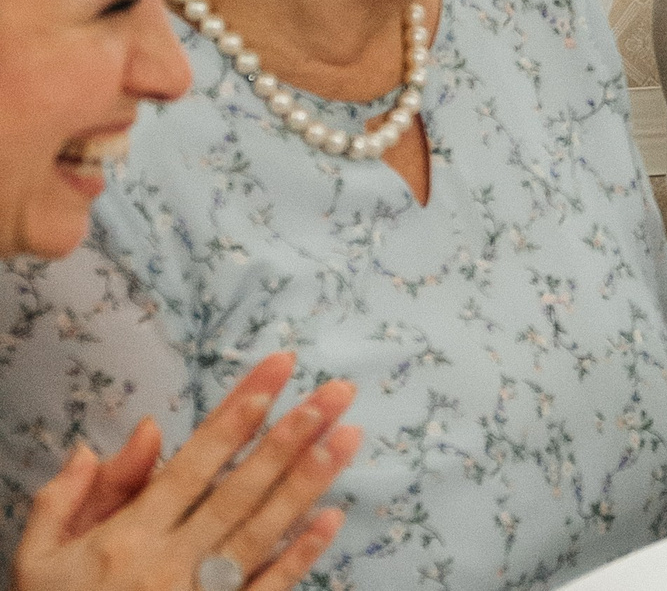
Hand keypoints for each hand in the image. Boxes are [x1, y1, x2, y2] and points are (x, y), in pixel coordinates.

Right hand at [13, 351, 361, 590]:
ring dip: (308, 483)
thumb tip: (139, 431)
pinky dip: (300, 555)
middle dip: (291, 436)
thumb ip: (73, 496)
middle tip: (337, 393)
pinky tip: (331, 518)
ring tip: (346, 437)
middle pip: (239, 488)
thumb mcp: (41, 556)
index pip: (191, 464)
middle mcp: (168, 562)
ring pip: (262, 531)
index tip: (275, 376)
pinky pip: (266, 589)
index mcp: (127, 536)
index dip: (235, 419)